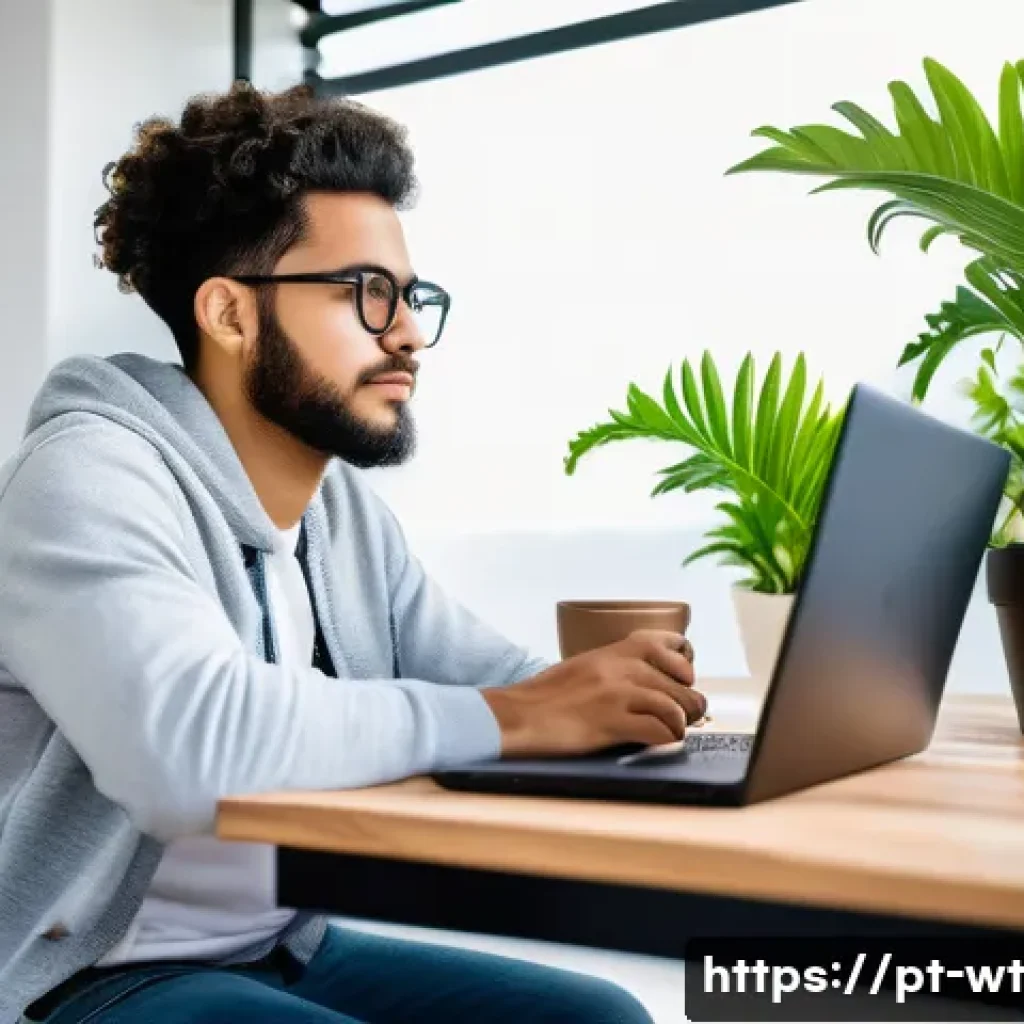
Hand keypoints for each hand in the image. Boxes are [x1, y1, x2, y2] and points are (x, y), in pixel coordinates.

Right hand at [482, 630, 703, 757]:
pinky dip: (667, 740)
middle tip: (682, 718)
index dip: (684, 665)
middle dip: (689, 704)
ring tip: (673, 732)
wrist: (518, 715)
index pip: (673, 644)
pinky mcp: (613, 722)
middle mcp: (622, 667)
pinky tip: (658, 743)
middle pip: (683, 683)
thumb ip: (617, 668)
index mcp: (616, 650)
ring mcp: (618, 693)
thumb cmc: (546, 697)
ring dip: (680, 724)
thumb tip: (649, 684)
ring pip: (678, 706)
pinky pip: (661, 731)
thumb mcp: (585, 667)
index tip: (680, 681)